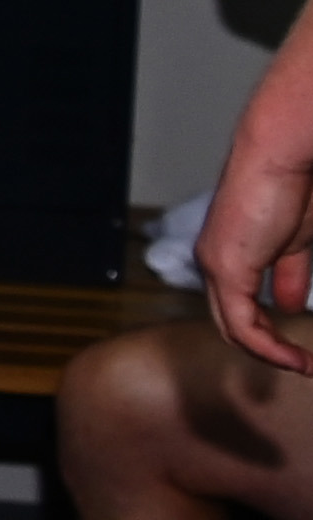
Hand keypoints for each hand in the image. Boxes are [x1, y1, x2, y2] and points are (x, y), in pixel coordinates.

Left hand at [201, 21, 312, 370]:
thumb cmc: (296, 183)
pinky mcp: (225, 267)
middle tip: (302, 365)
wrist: (280, 152)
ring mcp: (216, 264)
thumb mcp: (298, 238)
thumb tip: (289, 305)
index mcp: (234, 250)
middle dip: (267, 348)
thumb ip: (290, 271)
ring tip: (302, 367)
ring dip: (270, 354)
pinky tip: (292, 359)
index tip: (299, 349)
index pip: (242, 301)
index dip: (270, 328)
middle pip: (232, 319)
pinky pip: (241, 323)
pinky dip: (266, 347)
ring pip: (234, 327)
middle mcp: (216, 260)